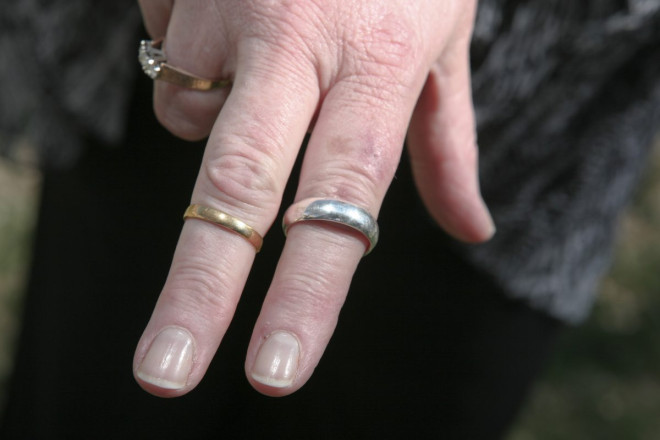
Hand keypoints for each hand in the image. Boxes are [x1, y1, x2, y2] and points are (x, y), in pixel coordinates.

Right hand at [134, 0, 493, 397]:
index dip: (308, 292)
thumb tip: (474, 231)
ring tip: (263, 50)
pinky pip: (166, 52)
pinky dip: (194, 56)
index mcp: (377, 60)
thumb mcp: (445, 40)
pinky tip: (235, 13)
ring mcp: (225, 3)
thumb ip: (448, 144)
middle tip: (160, 374)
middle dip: (196, 292)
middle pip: (236, 188)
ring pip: (184, 114)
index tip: (276, 370)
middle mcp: (295, 38)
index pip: (341, 201)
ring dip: (212, 113)